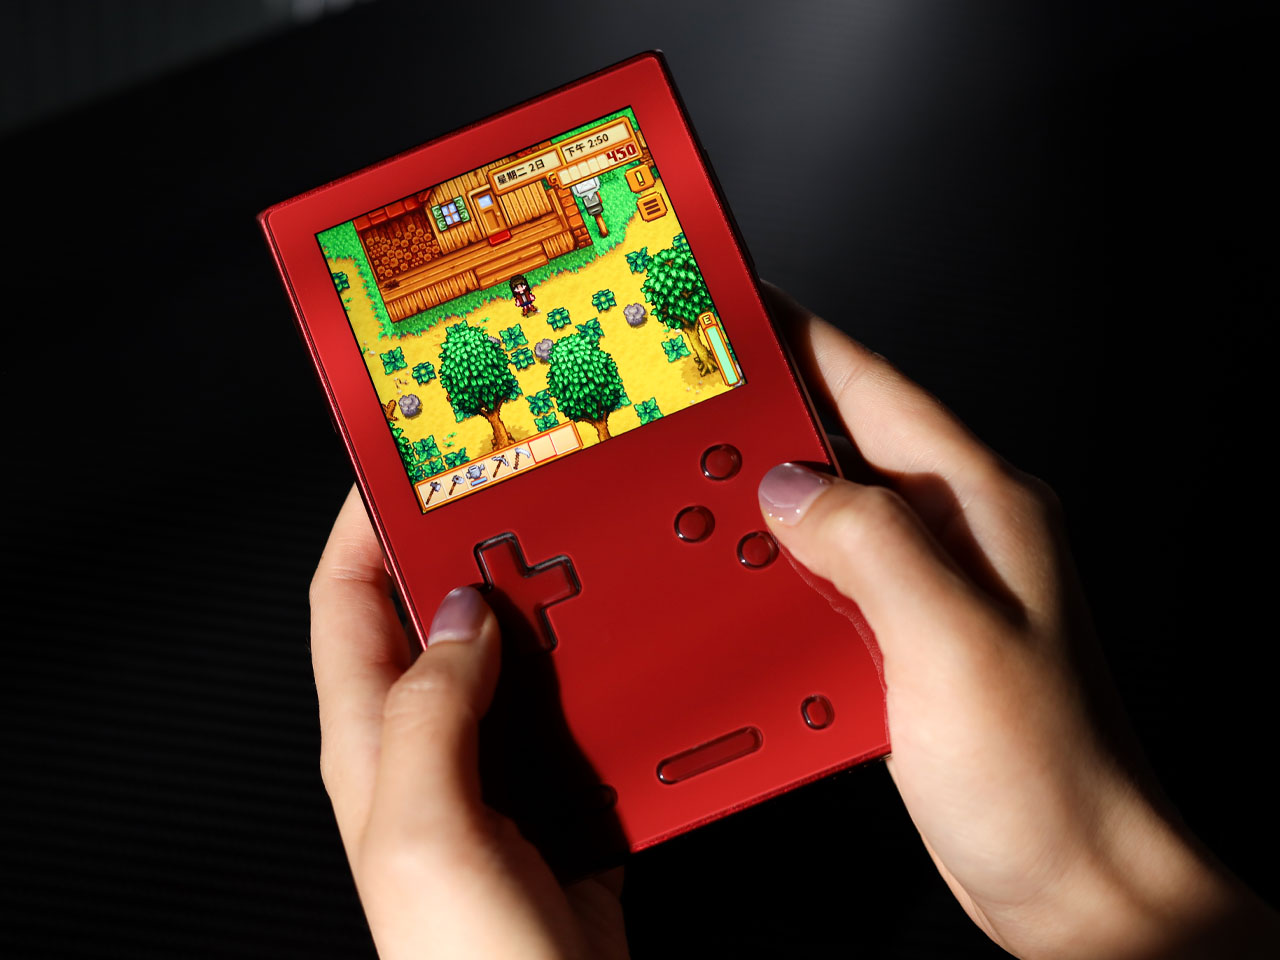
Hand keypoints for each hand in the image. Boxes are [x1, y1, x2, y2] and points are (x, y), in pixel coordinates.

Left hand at [310, 490, 628, 959]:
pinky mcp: (562, 797)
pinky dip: (599, 665)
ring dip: (542, 600)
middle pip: (433, 615)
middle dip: (466, 545)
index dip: (363, 523)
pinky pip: (575, 705)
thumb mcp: (427, 832)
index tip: (405, 461)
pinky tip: (630, 645)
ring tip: (577, 546)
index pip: (344, 604)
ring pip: (512, 654)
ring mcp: (497, 773)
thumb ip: (432, 713)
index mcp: (371, 749)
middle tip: (512, 487)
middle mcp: (430, 751)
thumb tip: (458, 615)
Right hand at [757, 283, 1277, 958]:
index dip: (801, 342)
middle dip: (765, 422)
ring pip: (827, 518)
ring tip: (697, 495)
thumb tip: (789, 490)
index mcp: (979, 507)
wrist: (1073, 883)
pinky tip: (743, 590)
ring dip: (764, 506)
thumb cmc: (1049, 775)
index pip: (875, 389)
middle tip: (689, 408)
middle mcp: (956, 536)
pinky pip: (827, 583)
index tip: (735, 313)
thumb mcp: (951, 641)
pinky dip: (778, 576)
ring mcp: (933, 591)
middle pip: (842, 447)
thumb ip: (869, 546)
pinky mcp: (908, 644)